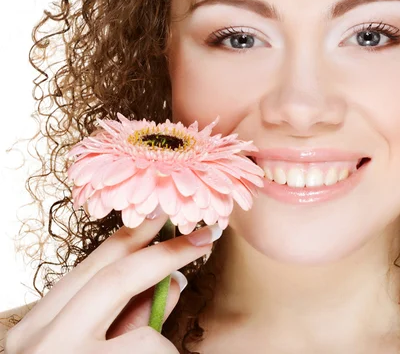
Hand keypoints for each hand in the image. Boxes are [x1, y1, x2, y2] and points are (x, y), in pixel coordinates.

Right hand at [5, 213, 220, 353]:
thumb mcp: (86, 345)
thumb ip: (124, 314)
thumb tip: (174, 279)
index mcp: (35, 327)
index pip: (92, 267)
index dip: (134, 237)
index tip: (165, 217)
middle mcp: (41, 343)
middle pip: (115, 279)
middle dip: (167, 253)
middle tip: (206, 234)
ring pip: (143, 331)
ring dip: (158, 345)